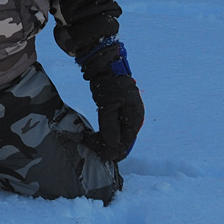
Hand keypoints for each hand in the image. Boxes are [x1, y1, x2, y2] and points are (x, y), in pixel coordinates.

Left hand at [79, 40, 143, 161]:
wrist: (107, 66)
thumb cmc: (109, 84)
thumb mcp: (108, 106)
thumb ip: (110, 127)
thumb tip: (114, 147)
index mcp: (135, 119)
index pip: (126, 144)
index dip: (113, 153)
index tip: (99, 157)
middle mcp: (134, 120)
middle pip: (122, 142)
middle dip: (106, 147)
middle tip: (89, 146)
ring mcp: (127, 116)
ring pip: (116, 137)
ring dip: (103, 141)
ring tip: (87, 140)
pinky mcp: (120, 113)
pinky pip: (113, 129)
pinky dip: (104, 134)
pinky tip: (93, 135)